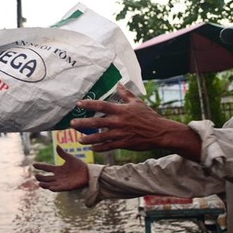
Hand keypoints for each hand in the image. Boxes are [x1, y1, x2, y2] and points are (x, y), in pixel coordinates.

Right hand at [33, 146, 88, 190]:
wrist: (88, 173)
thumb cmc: (79, 165)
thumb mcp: (70, 158)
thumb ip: (62, 153)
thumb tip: (57, 145)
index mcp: (58, 169)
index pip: (47, 168)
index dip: (40, 166)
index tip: (33, 164)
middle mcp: (58, 176)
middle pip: (46, 178)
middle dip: (41, 177)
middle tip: (36, 175)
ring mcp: (61, 182)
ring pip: (50, 184)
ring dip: (44, 184)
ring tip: (39, 183)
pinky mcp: (65, 187)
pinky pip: (58, 188)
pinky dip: (53, 188)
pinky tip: (49, 187)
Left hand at [70, 83, 201, 160]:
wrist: (160, 132)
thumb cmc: (149, 116)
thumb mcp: (137, 103)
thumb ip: (126, 94)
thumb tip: (119, 84)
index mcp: (121, 110)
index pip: (102, 105)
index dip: (90, 104)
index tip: (79, 103)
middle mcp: (119, 122)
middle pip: (97, 122)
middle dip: (83, 123)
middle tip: (72, 123)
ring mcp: (121, 134)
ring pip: (101, 137)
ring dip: (89, 138)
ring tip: (79, 139)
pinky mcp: (124, 143)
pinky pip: (109, 146)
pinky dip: (99, 148)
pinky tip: (92, 148)